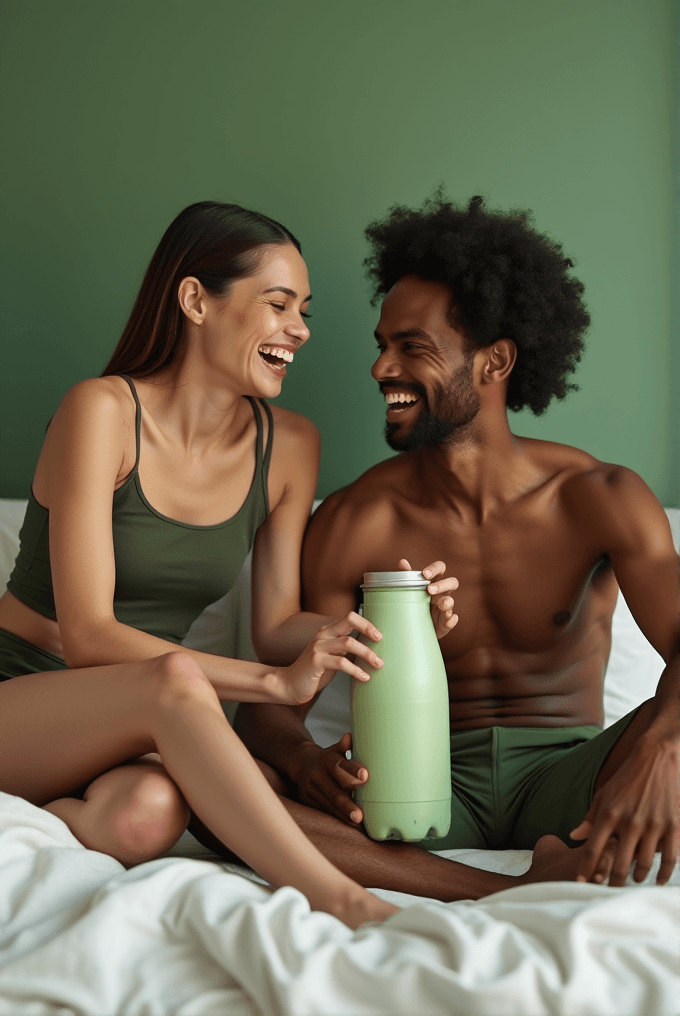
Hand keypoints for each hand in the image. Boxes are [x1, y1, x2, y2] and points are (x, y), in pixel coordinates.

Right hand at [282, 612, 383, 705]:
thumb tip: (368, 649)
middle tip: (381, 643)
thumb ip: (344, 650)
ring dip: (366, 653)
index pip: (349, 618)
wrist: (289, 685)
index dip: (365, 623)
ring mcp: (318, 647)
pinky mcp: (316, 661)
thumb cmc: (313, 672)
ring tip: (377, 664)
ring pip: (348, 643)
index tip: (378, 635)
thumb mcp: (331, 656)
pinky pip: (341, 662)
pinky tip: (364, 677)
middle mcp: (322, 635)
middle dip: (368, 630)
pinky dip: (356, 670)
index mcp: (327, 632)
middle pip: (349, 622)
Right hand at [293, 732, 367, 825]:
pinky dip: (339, 818)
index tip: (365, 776)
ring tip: (356, 823)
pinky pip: (326, 811)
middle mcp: (316, 775)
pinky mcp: (308, 801)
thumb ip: (344, 746)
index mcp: (325, 759)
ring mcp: (311, 790)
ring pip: (330, 805)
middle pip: (334, 792)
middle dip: (347, 804)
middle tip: (359, 815)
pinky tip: (350, 824)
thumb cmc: (328, 759)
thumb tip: (350, 737)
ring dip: (344, 815)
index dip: (352, 770)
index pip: (339, 765)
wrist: (302, 764)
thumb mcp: (335, 750)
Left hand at [398, 558, 458, 638]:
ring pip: (452, 601)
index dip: (435, 569)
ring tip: (441, 604)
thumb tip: (403, 562)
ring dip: (448, 602)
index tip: (425, 574)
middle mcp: (442, 593)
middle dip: (442, 585)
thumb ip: (407, 576)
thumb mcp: (410, 590)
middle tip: (430, 590)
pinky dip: (452, 620)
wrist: (413, 627)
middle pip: (452, 582)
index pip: (440, 568)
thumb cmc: (413, 604)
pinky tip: (448, 621)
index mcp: (434, 581)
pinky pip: (453, 620)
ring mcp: (445, 608)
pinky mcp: (446, 622)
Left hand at [570, 737, 679, 886]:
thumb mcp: (603, 794)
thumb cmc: (627, 778)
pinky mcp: (673, 825)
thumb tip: (574, 836)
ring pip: (643, 864)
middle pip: (618, 863)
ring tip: (633, 882)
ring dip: (636, 878)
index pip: (593, 849)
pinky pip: (669, 858)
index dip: (585, 870)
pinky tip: (657, 880)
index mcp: (609, 814)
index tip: (580, 884)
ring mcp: (653, 824)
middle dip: (611, 882)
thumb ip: (590, 818)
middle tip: (609, 892)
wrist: (657, 758)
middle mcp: (630, 821)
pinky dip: (663, 874)